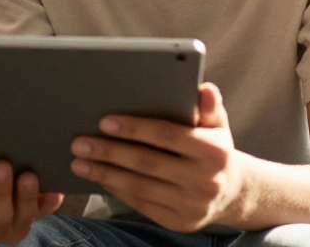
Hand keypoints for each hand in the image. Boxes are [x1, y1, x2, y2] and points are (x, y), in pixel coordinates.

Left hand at [69, 83, 244, 232]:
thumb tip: (204, 88)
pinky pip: (141, 204)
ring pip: (140, 186)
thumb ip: (208, 106)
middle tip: (79, 143)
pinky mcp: (179, 222)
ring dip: (105, 173)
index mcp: (215, 151)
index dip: (134, 128)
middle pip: (147, 163)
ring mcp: (192, 205)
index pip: (167, 135)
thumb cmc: (213, 148)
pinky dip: (117, 190)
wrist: (230, 192)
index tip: (104, 121)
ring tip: (79, 161)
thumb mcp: (216, 125)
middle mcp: (206, 181)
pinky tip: (100, 177)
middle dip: (109, 152)